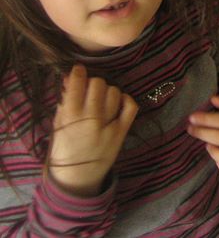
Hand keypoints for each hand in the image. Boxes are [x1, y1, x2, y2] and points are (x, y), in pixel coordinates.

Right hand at [49, 65, 137, 196]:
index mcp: (70, 117)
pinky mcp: (122, 131)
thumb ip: (65, 101)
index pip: (77, 83)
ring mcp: (109, 125)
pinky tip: (118, 103)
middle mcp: (90, 119)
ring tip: (102, 99)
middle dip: (93, 82)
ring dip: (108, 91)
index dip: (78, 73)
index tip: (78, 70)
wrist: (78, 178)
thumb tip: (70, 76)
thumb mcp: (58, 124)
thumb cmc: (64, 149)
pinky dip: (126, 100)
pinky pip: (131, 105)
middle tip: (90, 89)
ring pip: (114, 92)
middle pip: (98, 83)